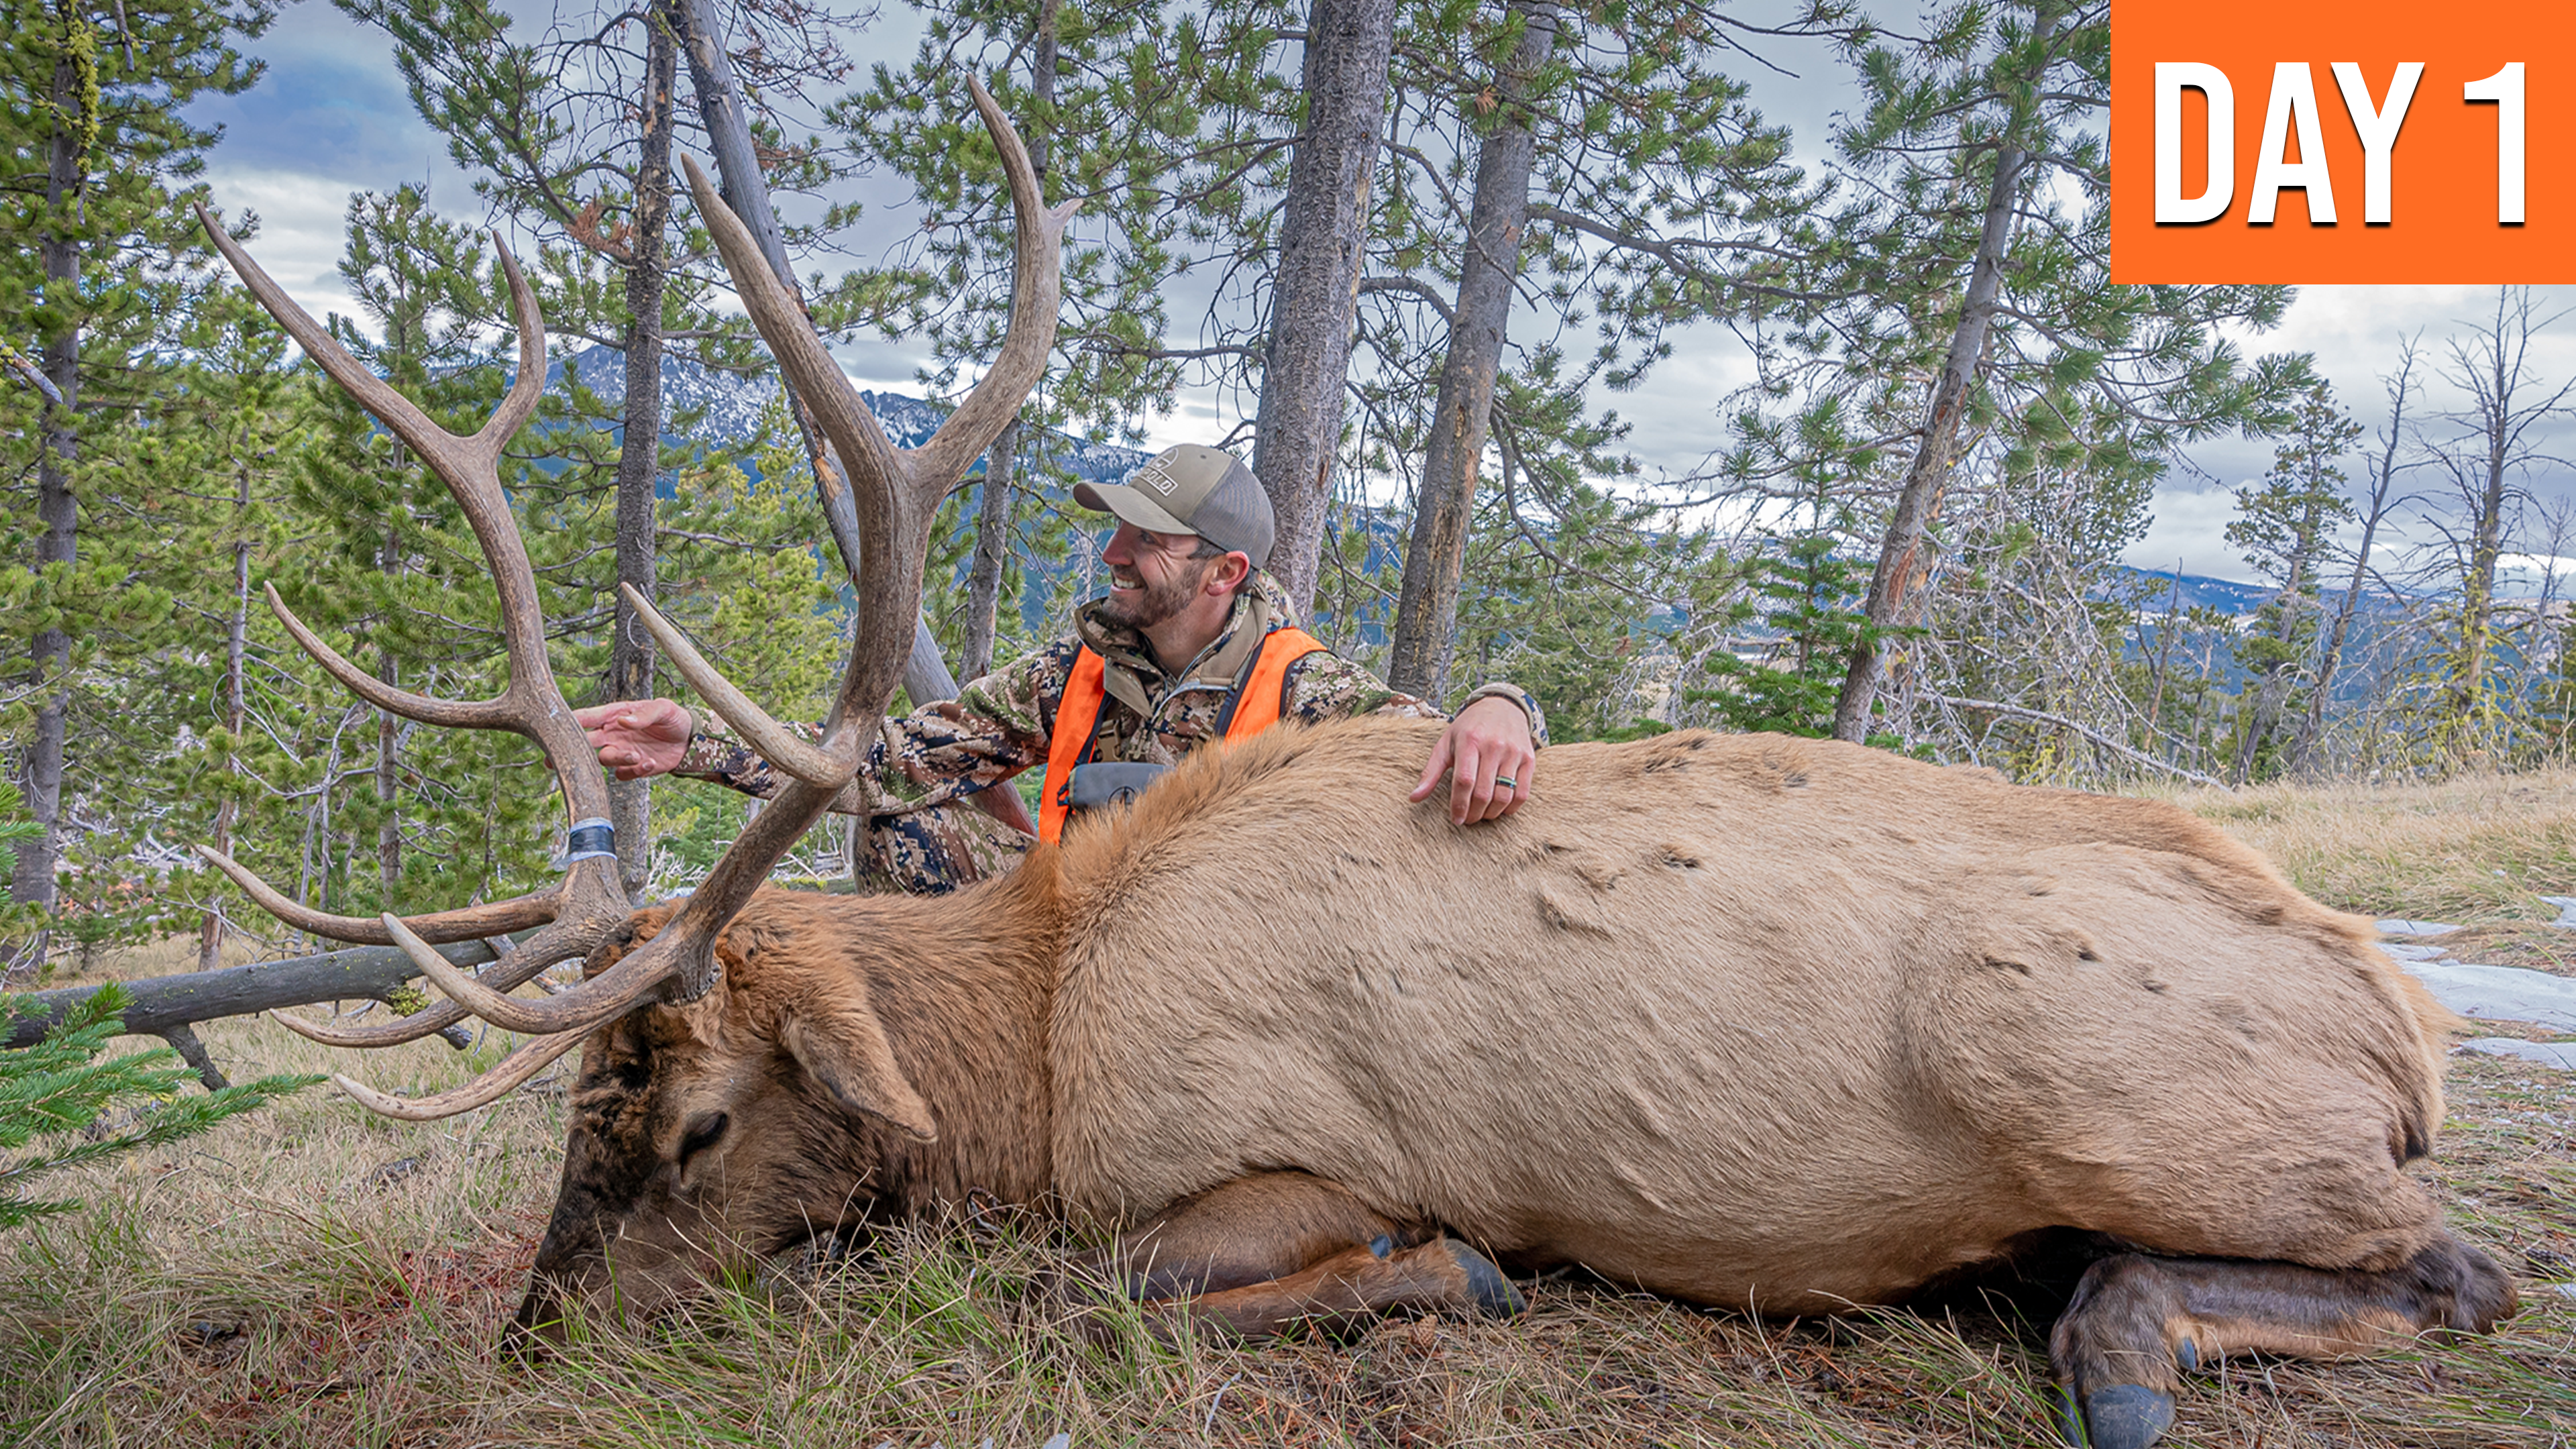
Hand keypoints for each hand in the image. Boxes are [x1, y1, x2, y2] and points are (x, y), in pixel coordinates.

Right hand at [576, 698, 692, 780]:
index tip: (557, 725)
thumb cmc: (673, 718)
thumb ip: (644, 714)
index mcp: (615, 715)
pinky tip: (650, 763)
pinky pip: (623, 774)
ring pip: (604, 760)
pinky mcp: (633, 768)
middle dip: (575, 749)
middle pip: (585, 742)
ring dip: (617, 759)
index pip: (587, 717)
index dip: (571, 721)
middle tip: (568, 756)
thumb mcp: (663, 709)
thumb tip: (624, 721)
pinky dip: (634, 771)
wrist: (690, 739)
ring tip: (635, 755)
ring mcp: (622, 751)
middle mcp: (613, 734)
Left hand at [1409, 696, 1535, 825]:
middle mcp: (1494, 745)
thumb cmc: (1469, 729)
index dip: (1459, 805)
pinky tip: (1500, 809)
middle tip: (1468, 820)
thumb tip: (1414, 798)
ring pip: (1504, 796)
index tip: (1456, 819)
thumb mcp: (1446, 744)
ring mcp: (1514, 752)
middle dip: (1474, 813)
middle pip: (1484, 792)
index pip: (1464, 781)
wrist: (1502, 707)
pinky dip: (1511, 808)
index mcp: (1469, 741)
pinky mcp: (1529, 759)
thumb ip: (1430, 772)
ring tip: (1482, 815)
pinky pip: (1522, 793)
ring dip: (1491, 813)